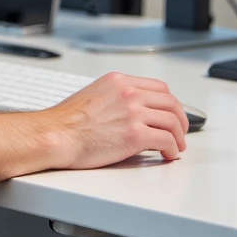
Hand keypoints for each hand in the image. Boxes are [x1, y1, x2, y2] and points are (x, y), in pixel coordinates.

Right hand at [43, 71, 187, 167]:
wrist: (55, 135)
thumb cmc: (66, 122)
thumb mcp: (93, 95)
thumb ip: (115, 98)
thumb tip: (130, 112)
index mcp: (118, 82)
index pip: (158, 88)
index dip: (170, 104)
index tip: (171, 114)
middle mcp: (129, 93)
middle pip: (171, 103)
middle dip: (180, 119)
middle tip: (180, 132)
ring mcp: (133, 113)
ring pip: (172, 121)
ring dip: (178, 136)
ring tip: (175, 147)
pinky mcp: (135, 135)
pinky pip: (166, 140)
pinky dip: (172, 149)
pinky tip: (167, 155)